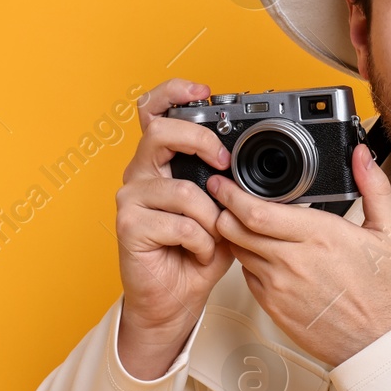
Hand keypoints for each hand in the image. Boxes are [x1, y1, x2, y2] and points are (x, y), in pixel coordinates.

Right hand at [114, 78, 235, 379]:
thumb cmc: (198, 253)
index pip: (154, 111)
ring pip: (183, 190)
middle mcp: (141, 174)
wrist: (175, 299)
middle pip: (160, 132)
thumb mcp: (225, 210)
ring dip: (212, 219)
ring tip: (212, 238)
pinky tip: (198, 253)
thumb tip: (261, 165)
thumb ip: (233, 184)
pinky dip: (202, 242)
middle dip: (200, 143)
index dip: (174, 93)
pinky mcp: (129, 226)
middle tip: (223, 164)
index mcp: (161, 162)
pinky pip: (181, 223)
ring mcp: (131, 199)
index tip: (203, 91)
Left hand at [209, 142, 390, 367]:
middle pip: (234, 229)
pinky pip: (247, 276)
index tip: (224, 182)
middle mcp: (292, 261)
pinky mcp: (273, 306)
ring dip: (233, 234)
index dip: (231, 194)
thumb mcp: (388, 232)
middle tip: (218, 196)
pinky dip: (248, 260)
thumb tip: (362, 156)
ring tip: (239, 223)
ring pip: (238, 251)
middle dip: (221, 209)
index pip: (255, 212)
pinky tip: (261, 254)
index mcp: (318, 236)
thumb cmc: (382, 291)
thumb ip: (373, 187)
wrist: (377, 340)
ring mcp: (279, 286)